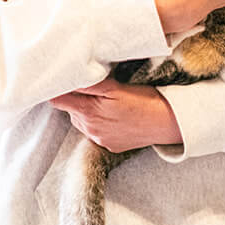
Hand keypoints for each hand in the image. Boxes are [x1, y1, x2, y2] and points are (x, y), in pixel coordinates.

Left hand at [49, 78, 181, 151]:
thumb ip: (88, 85)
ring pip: (81, 120)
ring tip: (104, 100)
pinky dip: (98, 121)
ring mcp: (99, 139)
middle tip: (90, 84)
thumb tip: (66, 79)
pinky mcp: (109, 145)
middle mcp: (89, 129)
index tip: (62, 79)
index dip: (57, 89)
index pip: (57, 100)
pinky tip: (113, 114)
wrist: (167, 123)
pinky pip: (94, 130)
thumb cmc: (143, 100)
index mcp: (87, 112)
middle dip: (74, 97)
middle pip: (69, 109)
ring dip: (86, 109)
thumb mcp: (115, 87)